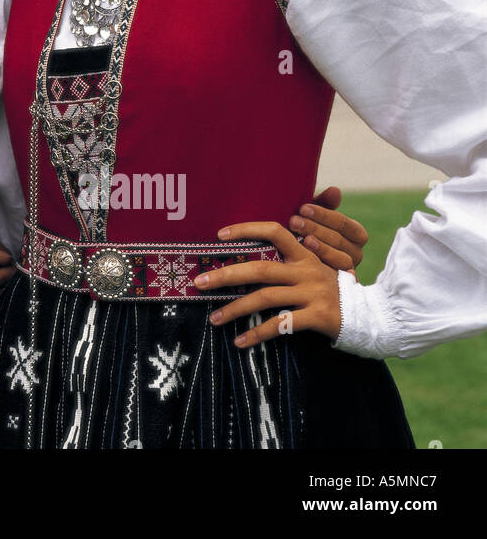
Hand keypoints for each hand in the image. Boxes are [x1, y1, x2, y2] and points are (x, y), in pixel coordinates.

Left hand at [196, 222, 340, 348]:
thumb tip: (248, 257)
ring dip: (235, 308)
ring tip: (214, 318)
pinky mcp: (318, 316)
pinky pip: (281, 324)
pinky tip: (240, 341)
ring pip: (266, 297)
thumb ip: (290, 259)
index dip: (247, 229)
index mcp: (305, 254)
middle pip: (260, 268)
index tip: (219, 235)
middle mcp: (307, 270)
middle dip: (226, 275)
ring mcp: (313, 293)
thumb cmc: (333, 290)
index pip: (275, 231)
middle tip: (199, 282)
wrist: (371, 316)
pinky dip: (258, 333)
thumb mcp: (316, 267)